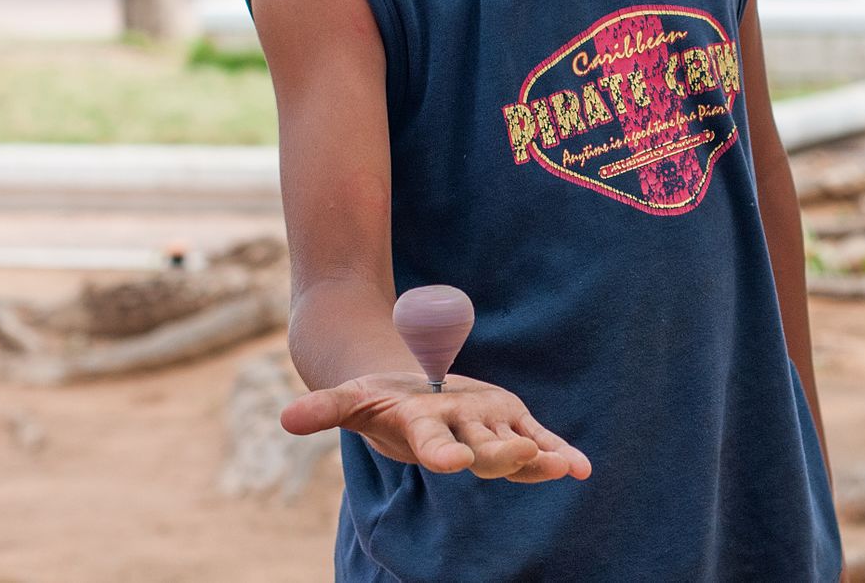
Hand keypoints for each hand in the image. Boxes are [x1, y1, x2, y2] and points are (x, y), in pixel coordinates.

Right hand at [280, 372, 590, 482]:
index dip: (443, 453)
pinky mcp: (509, 421)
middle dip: (502, 454)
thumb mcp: (353, 396)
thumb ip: (325, 409)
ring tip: (564, 466)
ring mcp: (488, 432)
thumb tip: (283, 421)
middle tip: (523, 452)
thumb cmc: (381, 399)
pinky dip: (559, 452)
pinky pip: (539, 439)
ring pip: (517, 447)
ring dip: (540, 458)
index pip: (433, 447)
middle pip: (483, 452)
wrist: (412, 397)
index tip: (452, 461)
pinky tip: (581, 467)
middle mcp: (460, 439)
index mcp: (424, 435)